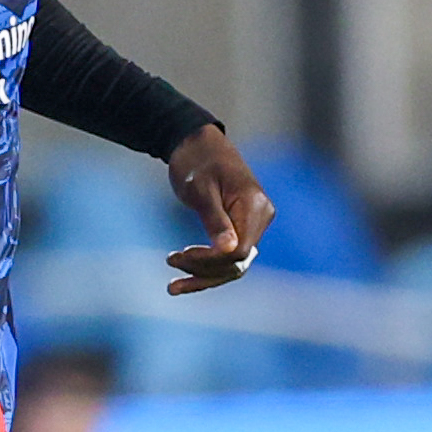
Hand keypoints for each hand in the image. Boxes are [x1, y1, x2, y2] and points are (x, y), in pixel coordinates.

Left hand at [165, 125, 275, 295]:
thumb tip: (229, 252)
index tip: (180, 255)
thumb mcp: (201, 190)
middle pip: (237, 262)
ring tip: (172, 288)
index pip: (239, 250)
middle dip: (203, 270)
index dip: (210, 260)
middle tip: (170, 262)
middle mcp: (261, 217)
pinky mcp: (240, 229)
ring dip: (203, 277)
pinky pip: (227, 256)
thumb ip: (216, 221)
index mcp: (255, 206)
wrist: (196, 144)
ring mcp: (253, 225)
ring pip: (233, 265)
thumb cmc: (196, 161)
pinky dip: (206, 268)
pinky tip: (182, 280)